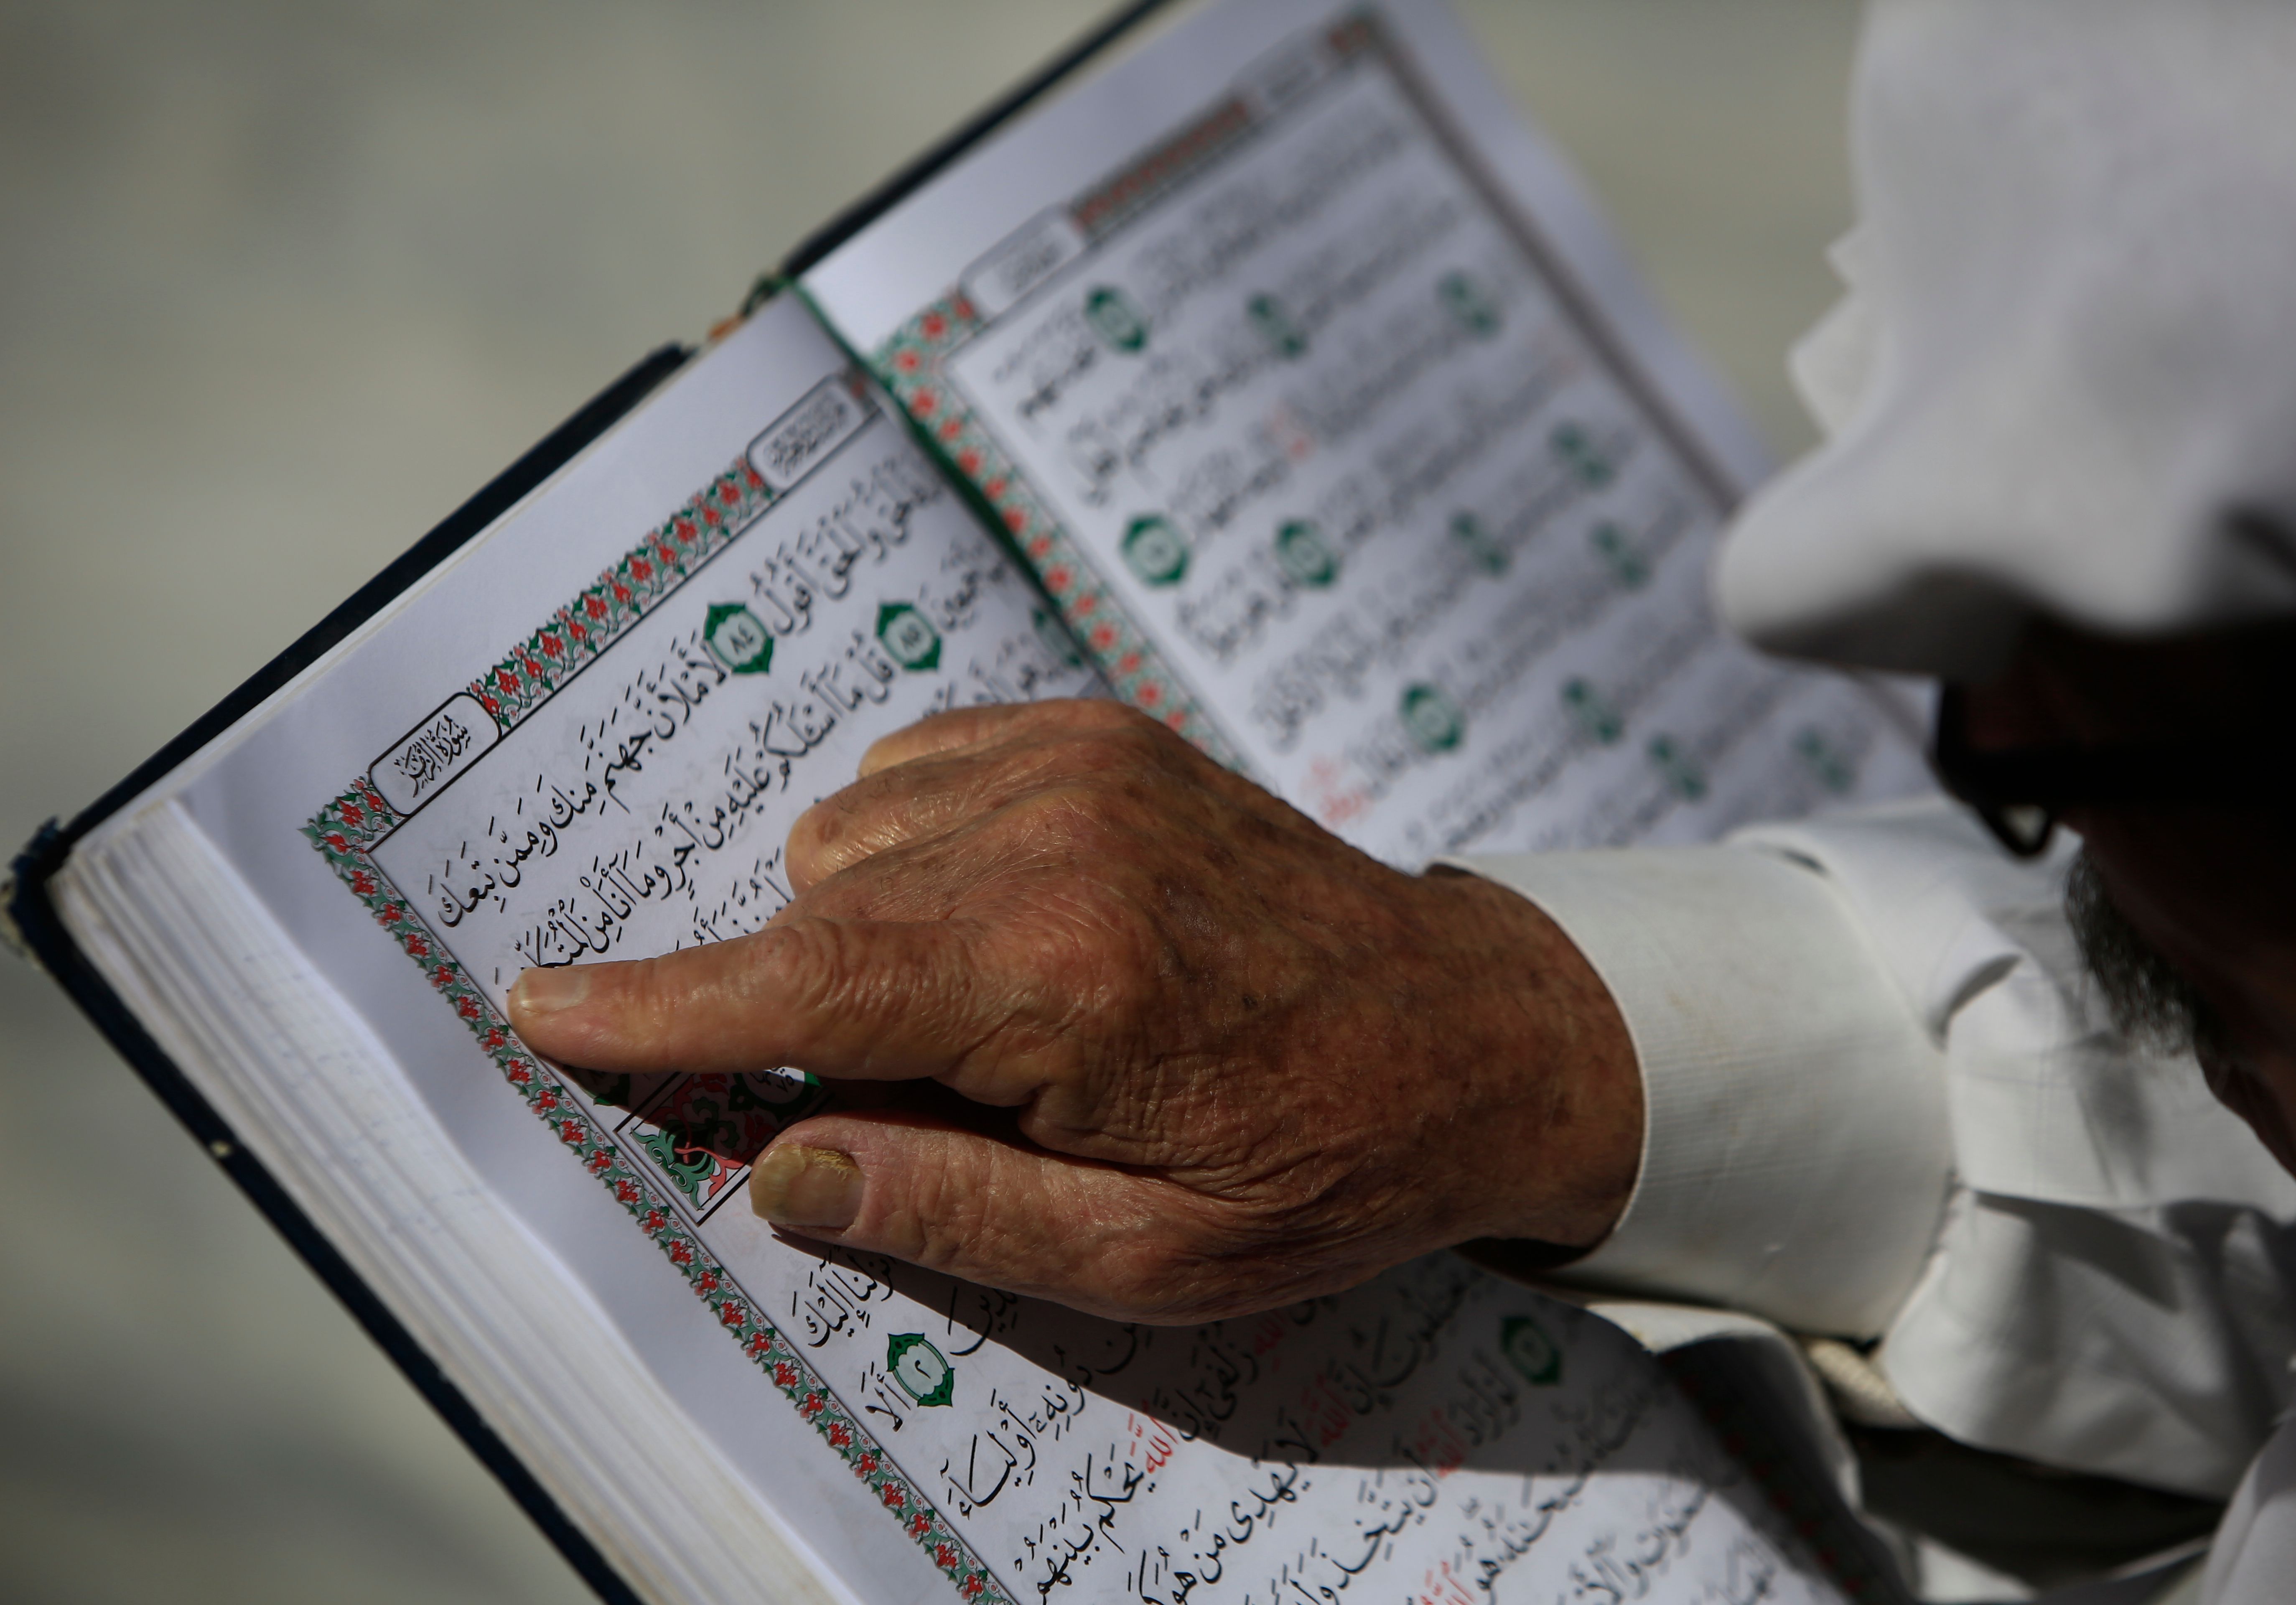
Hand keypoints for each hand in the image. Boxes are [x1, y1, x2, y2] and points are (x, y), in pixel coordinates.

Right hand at [507, 699, 1639, 1322]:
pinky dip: (919, 852)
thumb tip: (776, 1169)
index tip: (537, 1004)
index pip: (799, 988)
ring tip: (992, 1013)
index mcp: (1063, 981)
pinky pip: (917, 775)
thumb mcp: (1153, 1255)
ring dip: (869, 928)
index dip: (655, 1008)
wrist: (1476, 1028)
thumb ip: (951, 1210)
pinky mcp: (1100, 732)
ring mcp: (1080, 765)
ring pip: (851, 835)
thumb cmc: (1325, 1162)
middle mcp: (1056, 839)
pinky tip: (1008, 924)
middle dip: (803, 1004)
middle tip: (921, 1091)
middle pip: (812, 907)